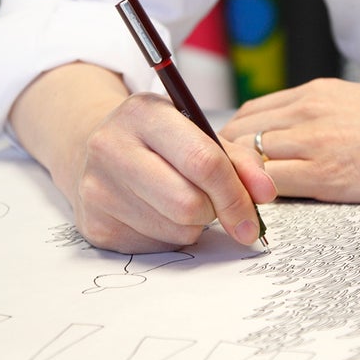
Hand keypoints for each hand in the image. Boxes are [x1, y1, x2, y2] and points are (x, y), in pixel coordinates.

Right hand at [69, 92, 275, 252]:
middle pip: (188, 203)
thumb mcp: (201, 132)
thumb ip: (241, 160)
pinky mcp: (95, 225)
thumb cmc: (162, 139)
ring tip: (183, 198)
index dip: (235, 193)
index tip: (254, 216)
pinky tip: (160, 212)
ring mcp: (97, 188)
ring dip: (195, 224)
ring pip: (175, 229)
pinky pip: (156, 245)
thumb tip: (265, 193)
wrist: (98, 147)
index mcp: (145, 113)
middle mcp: (112, 147)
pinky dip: (172, 235)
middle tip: (215, 201)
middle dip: (215, 210)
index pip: (203, 161)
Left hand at [220, 78, 359, 202]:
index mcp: (313, 93)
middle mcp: (306, 111)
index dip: (231, 140)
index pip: (249, 113)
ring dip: (233, 185)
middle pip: (236, 135)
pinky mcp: (327, 175)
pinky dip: (254, 201)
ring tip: (233, 208)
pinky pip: (269, 187)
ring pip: (244, 160)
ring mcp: (314, 142)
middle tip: (224, 191)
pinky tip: (256, 216)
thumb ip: (321, 114)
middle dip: (222, 163)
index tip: (231, 164)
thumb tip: (297, 137)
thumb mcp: (356, 102)